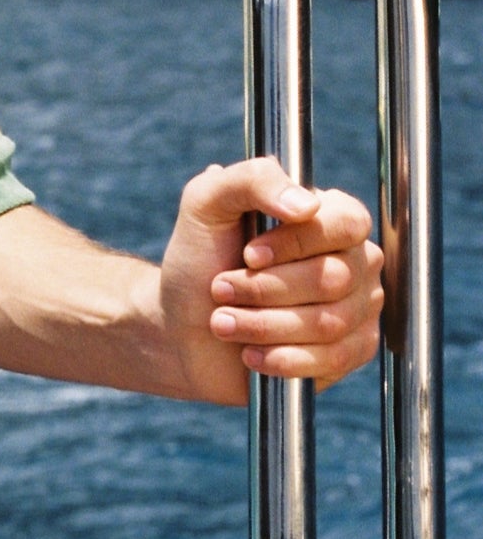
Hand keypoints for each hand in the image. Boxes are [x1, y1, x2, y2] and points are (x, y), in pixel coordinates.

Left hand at [160, 158, 384, 404]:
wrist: (179, 325)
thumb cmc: (199, 259)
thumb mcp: (206, 204)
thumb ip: (251, 180)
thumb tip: (307, 204)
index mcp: (330, 217)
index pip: (346, 224)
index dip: (295, 243)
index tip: (246, 255)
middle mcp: (354, 261)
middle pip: (334, 278)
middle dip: (264, 289)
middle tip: (220, 290)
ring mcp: (358, 308)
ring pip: (330, 322)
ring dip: (263, 325)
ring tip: (221, 322)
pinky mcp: (349, 351)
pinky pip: (334, 359)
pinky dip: (283, 358)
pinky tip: (250, 354)